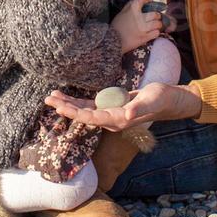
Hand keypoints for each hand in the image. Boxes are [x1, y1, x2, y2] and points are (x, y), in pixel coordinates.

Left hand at [45, 82, 201, 130]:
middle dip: (65, 108)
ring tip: (52, 97)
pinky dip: (78, 102)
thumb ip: (138, 109)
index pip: (92, 118)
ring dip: (68, 104)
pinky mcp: (111, 107)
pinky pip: (91, 106)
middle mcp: (111, 120)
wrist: (168, 100)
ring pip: (84, 110)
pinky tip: (68, 98)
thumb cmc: (160, 99)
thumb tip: (126, 117)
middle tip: (48, 99)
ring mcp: (110, 113)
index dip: (75, 113)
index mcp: (118, 120)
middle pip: (83, 115)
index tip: (60, 108)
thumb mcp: (150, 101)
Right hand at [111, 0, 162, 53]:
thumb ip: (129, 6)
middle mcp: (139, 18)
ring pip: (158, 23)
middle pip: (155, 13)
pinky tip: (152, 32)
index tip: (150, 0)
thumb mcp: (121, 13)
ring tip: (155, 25)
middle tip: (155, 16)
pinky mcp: (144, 37)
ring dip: (157, 24)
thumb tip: (139, 1)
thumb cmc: (116, 26)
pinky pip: (156, 33)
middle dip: (156, 14)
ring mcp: (143, 28)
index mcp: (132, 10)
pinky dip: (155, 32)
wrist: (112, 41)